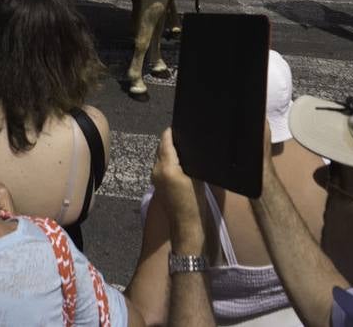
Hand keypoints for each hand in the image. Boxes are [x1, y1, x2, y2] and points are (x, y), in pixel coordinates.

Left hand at [152, 129, 205, 249]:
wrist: (187, 227)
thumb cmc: (194, 203)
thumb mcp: (196, 178)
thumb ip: (189, 160)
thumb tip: (188, 148)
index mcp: (165, 166)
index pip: (166, 141)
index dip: (172, 132)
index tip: (181, 125)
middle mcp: (156, 170)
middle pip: (161, 148)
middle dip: (171, 141)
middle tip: (185, 135)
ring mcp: (155, 179)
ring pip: (160, 157)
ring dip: (169, 151)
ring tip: (185, 147)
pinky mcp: (157, 185)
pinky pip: (161, 167)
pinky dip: (169, 161)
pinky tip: (181, 163)